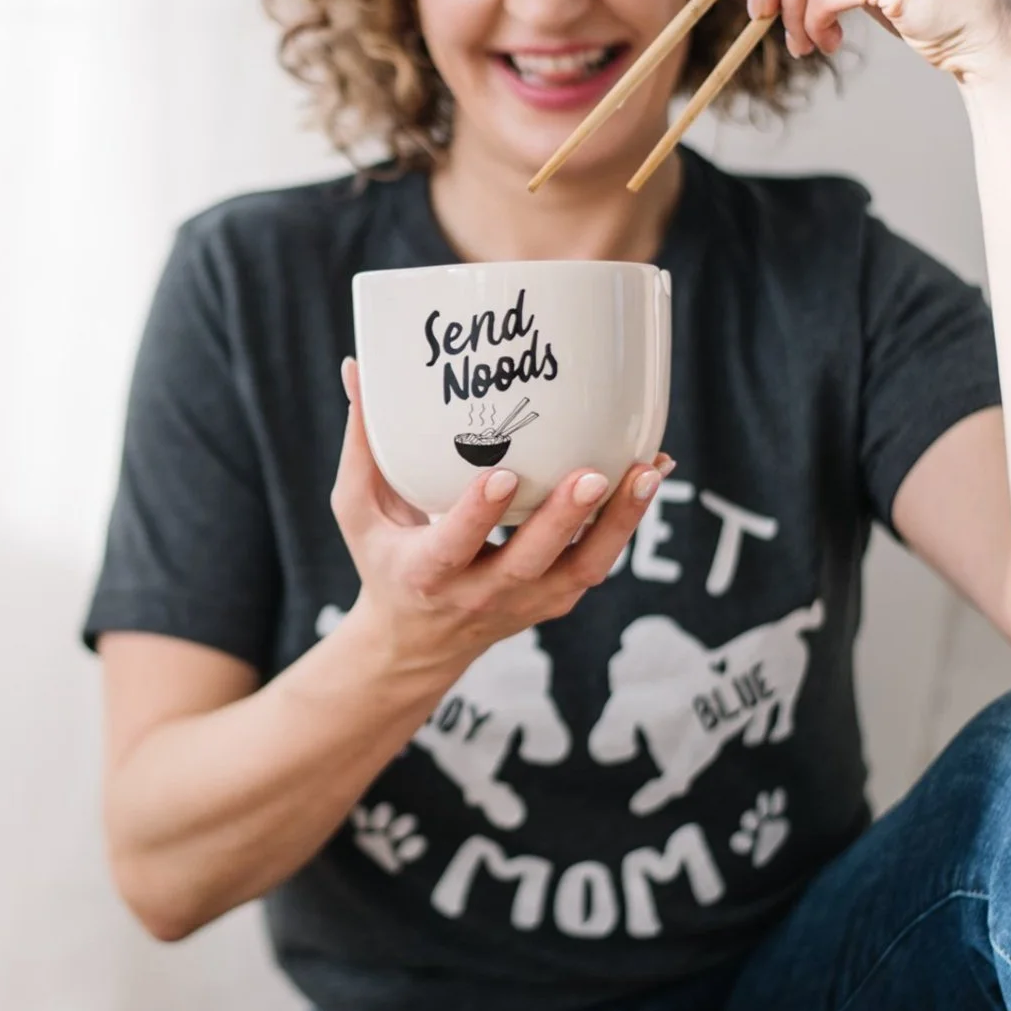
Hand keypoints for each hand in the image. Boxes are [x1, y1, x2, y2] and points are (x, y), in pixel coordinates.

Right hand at [330, 358, 669, 675]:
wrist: (417, 643)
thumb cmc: (385, 559)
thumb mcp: (358, 511)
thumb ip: (363, 444)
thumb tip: (358, 367)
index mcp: (426, 571)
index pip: (454, 545)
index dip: (479, 515)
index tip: (503, 475)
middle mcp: (479, 592)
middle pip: (530, 560)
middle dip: (564, 518)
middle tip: (594, 473)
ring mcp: (526, 600)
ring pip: (581, 567)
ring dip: (619, 522)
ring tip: (648, 471)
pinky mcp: (556, 598)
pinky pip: (598, 561)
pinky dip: (628, 521)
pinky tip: (652, 472)